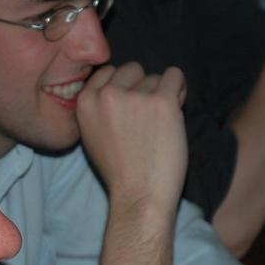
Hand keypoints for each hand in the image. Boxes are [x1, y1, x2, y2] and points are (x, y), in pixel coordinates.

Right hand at [76, 63, 188, 210]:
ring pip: (155, 76)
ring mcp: (135, 96)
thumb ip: (99, 107)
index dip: (123, 87)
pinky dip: (179, 89)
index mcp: (85, 101)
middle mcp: (107, 94)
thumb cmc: (119, 170)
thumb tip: (123, 84)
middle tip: (147, 115)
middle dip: (141, 87)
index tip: (129, 108)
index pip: (108, 72)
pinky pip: (176, 76)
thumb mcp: (92, 134)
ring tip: (160, 123)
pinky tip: (176, 111)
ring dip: (161, 93)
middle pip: (131, 70)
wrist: (139, 194)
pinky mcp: (162, 101)